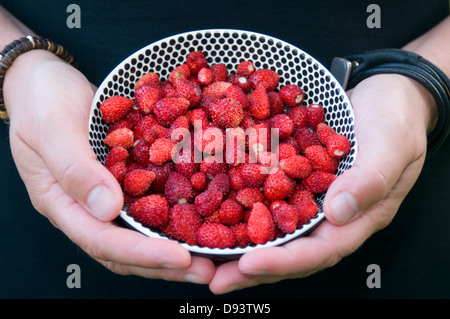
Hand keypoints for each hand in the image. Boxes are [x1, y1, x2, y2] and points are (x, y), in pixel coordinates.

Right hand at [3, 50, 214, 283]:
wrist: (44, 78)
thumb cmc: (41, 99)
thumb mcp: (52, 128)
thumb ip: (76, 169)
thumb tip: (108, 210)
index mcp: (62, 202)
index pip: (102, 240)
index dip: (143, 254)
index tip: (182, 259)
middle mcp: (85, 206)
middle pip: (125, 248)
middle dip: (164, 264)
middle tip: (206, 271)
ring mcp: (104, 193)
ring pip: (139, 231)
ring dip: (173, 245)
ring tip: (210, 253)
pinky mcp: (121, 177)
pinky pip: (148, 202)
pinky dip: (173, 214)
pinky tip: (202, 214)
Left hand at [208, 74, 435, 293]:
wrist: (384, 93)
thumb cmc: (395, 118)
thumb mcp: (391, 146)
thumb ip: (369, 180)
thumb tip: (337, 213)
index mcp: (356, 217)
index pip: (318, 251)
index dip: (283, 262)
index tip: (247, 265)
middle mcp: (326, 215)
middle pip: (287, 250)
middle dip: (249, 267)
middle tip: (213, 278)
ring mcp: (307, 197)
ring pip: (270, 228)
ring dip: (237, 244)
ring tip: (203, 258)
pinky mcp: (292, 178)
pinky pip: (263, 196)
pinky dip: (238, 206)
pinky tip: (211, 208)